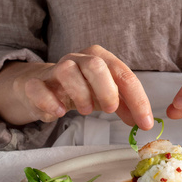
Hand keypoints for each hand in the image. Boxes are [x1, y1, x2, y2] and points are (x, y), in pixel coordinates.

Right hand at [0, 45, 153, 129]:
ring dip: (81, 94)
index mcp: (101, 59)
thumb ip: (126, 106)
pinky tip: (59, 112)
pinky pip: (39, 88)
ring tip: (86, 111)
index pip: (124, 75)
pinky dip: (50, 101)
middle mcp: (80, 59)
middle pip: (96, 65)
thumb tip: (143, 121)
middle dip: (107, 90)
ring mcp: (56, 68)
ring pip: (67, 71)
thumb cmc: (81, 89)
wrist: (42, 86)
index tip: (145, 122)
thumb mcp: (107, 95)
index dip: (138, 100)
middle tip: (111, 110)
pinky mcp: (36, 83)